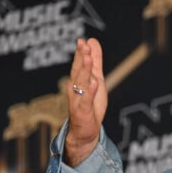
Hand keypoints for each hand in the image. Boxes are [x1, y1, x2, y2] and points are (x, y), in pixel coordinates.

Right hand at [65, 37, 107, 166]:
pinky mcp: (83, 111)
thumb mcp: (96, 79)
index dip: (80, 52)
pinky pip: (86, 100)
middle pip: (78, 71)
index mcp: (78, 80)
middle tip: (84, 45)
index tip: (82, 41)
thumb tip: (92, 40)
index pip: (78, 63)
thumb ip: (95, 61)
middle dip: (81, 58)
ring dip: (84, 71)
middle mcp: (75, 88)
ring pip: (81, 83)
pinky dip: (90, 92)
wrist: (84, 132)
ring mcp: (78, 100)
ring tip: (88, 59)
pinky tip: (95, 84)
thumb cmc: (90, 105)